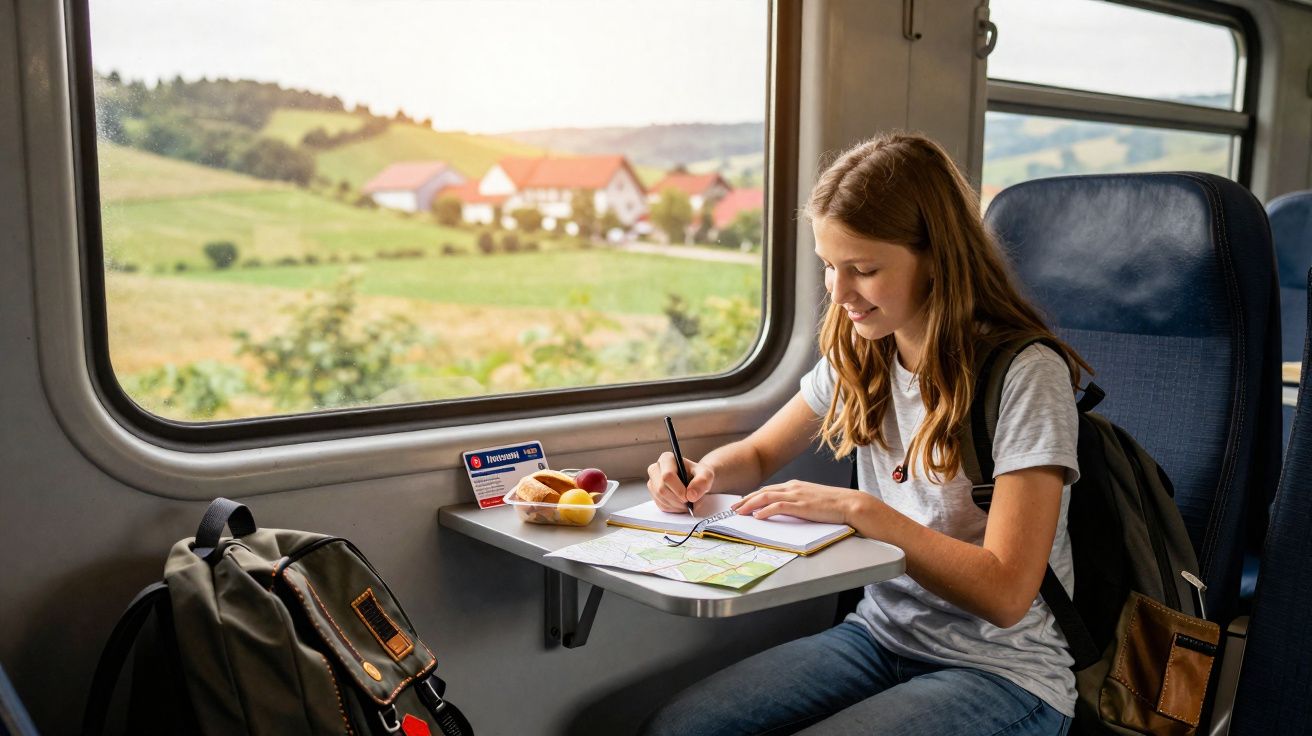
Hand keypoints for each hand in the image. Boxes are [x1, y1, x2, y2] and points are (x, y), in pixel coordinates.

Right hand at [647, 451, 714, 512]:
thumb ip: (701, 482)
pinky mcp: (654, 494)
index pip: (667, 476)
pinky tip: (681, 504)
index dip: (678, 489)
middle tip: (689, 501)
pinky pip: (661, 505)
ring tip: (687, 502)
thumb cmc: (699, 475)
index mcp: (667, 459)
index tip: (689, 497)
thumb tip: (691, 495)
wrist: (696, 481)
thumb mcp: (706, 475)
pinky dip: (673, 508)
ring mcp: (652, 482)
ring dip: (676, 505)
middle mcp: (655, 469)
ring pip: (660, 498)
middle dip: (677, 499)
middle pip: (661, 489)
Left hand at [732, 480, 868, 524]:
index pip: (768, 490)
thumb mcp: (811, 500)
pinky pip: (777, 506)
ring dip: (750, 505)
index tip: (742, 503)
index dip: (753, 496)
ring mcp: (796, 495)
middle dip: (746, 500)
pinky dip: (765, 511)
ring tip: (739, 513)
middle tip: (734, 508)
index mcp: (795, 485)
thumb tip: (785, 512)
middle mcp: (792, 487)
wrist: (850, 503)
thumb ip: (797, 503)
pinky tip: (757, 516)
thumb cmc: (834, 505)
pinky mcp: (800, 505)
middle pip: (763, 492)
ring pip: (766, 497)